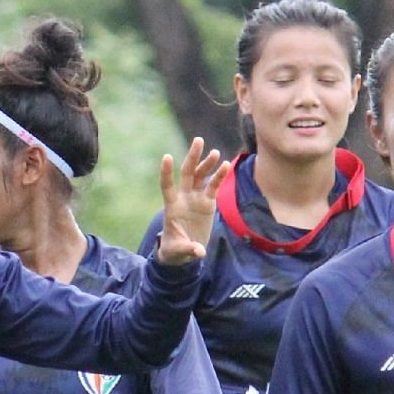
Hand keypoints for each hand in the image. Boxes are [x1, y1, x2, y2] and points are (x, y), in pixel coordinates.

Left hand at [156, 138, 228, 265]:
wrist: (185, 250)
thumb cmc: (175, 250)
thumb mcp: (178, 251)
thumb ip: (189, 249)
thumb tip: (200, 252)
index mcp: (172, 206)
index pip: (167, 185)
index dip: (167, 172)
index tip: (167, 157)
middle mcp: (183, 198)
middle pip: (187, 173)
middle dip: (192, 158)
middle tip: (198, 141)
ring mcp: (196, 198)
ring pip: (201, 176)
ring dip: (207, 163)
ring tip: (215, 153)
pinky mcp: (207, 202)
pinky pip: (214, 186)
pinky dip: (219, 176)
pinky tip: (226, 165)